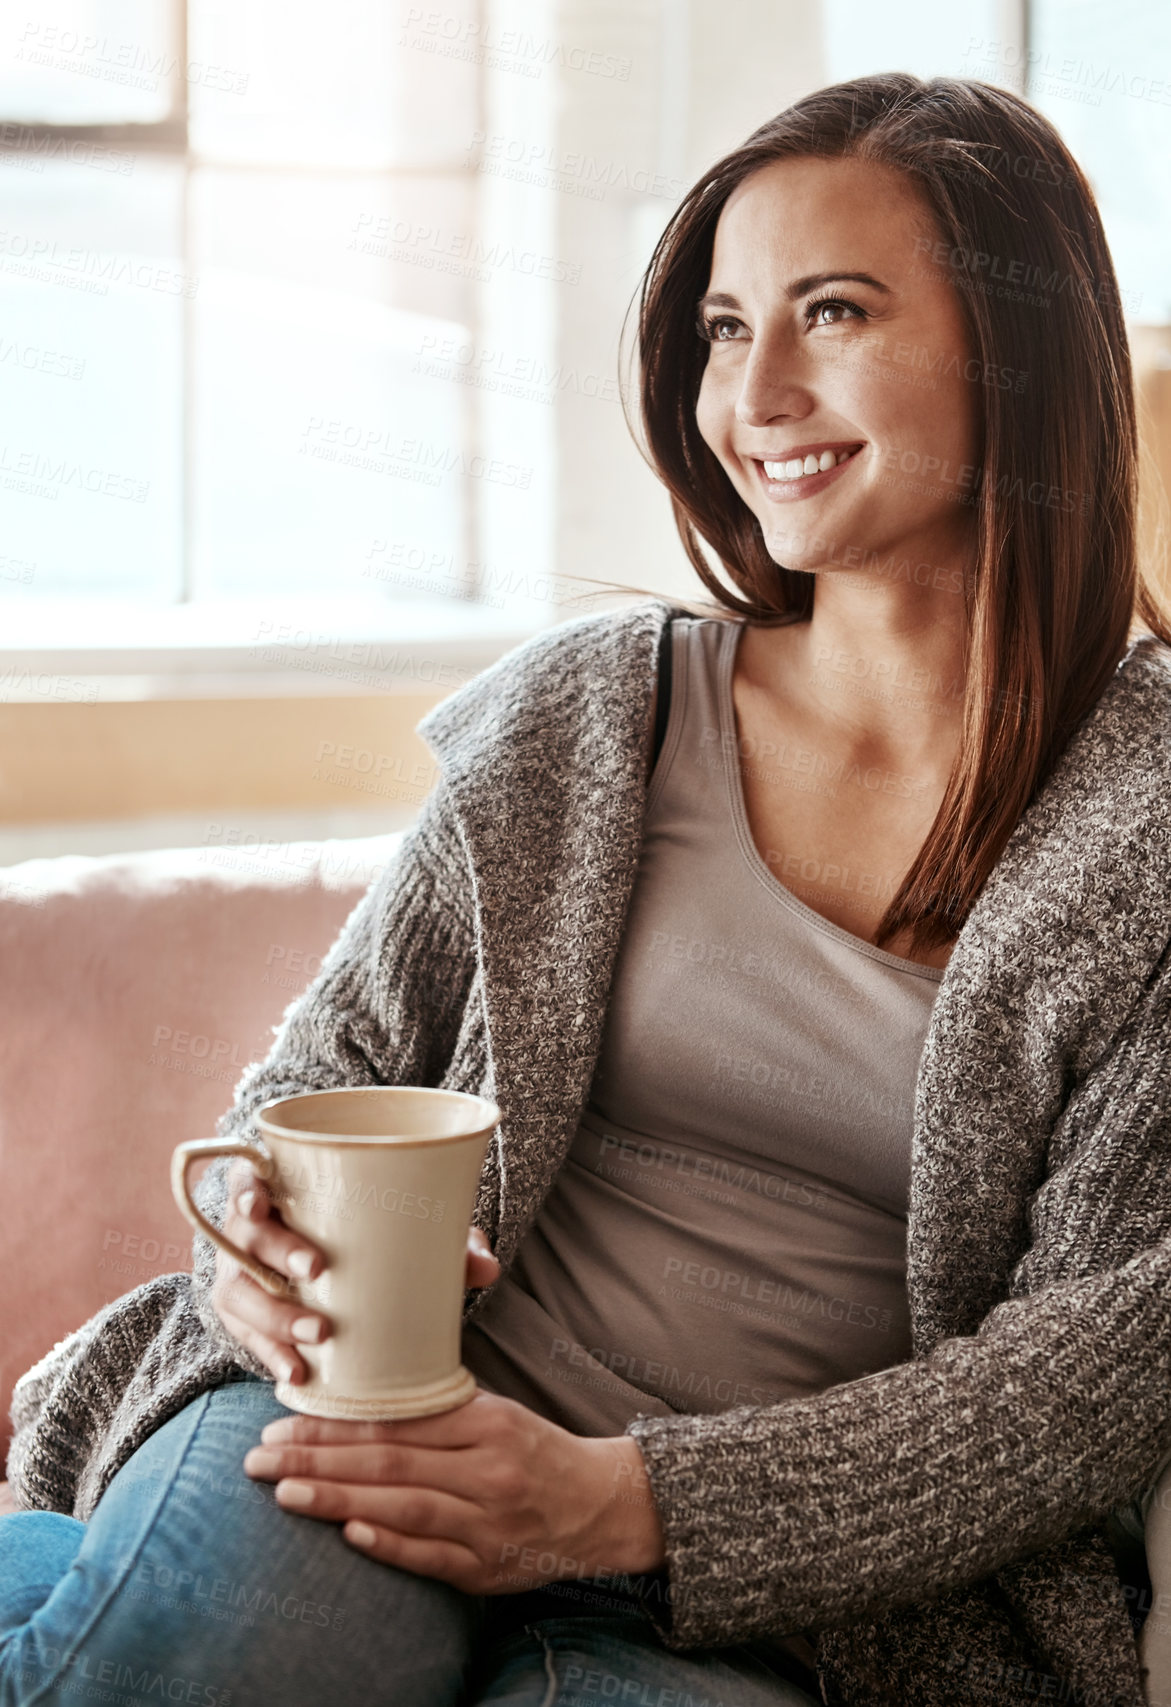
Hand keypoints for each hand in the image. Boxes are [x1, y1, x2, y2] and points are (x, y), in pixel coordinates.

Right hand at [212, 1158, 500, 1385]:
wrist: (334, 1266)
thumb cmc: (367, 1234)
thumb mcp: (404, 1228)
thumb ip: (445, 1241)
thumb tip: (487, 1268)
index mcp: (279, 1190)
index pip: (248, 1176)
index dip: (247, 1185)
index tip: (263, 1201)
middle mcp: (249, 1230)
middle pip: (246, 1235)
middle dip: (277, 1251)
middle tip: (316, 1268)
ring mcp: (242, 1275)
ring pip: (240, 1291)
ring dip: (274, 1314)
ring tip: (315, 1336)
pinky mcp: (247, 1318)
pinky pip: (247, 1337)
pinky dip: (271, 1354)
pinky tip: (296, 1373)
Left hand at [242, 1389, 666, 1594]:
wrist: (602, 1505)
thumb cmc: (535, 1452)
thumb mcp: (497, 1414)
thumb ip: (439, 1411)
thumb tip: (360, 1401)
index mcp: (488, 1423)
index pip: (397, 1420)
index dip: (335, 1422)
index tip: (282, 1420)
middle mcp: (488, 1471)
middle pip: (389, 1462)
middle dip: (316, 1459)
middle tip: (258, 1456)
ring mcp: (489, 1523)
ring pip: (403, 1506)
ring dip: (337, 1499)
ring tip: (284, 1491)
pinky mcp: (489, 1570)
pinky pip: (431, 1557)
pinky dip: (388, 1544)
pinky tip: (347, 1533)